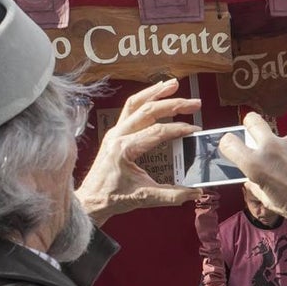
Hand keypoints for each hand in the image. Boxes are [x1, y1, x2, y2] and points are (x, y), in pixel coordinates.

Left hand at [76, 79, 202, 225]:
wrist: (90, 201)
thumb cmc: (111, 198)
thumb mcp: (145, 197)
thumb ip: (173, 195)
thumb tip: (196, 192)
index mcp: (124, 148)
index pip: (157, 131)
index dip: (179, 129)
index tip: (195, 130)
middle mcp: (118, 135)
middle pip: (148, 110)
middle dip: (173, 104)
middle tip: (194, 104)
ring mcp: (115, 132)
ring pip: (136, 103)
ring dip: (156, 92)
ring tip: (174, 84)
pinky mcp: (115, 133)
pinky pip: (130, 109)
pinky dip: (144, 98)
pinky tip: (157, 94)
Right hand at [218, 113, 286, 225]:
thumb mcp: (269, 201)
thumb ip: (256, 184)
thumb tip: (251, 176)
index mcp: (256, 165)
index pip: (229, 142)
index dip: (229, 144)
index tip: (234, 145)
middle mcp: (271, 148)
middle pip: (252, 121)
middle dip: (251, 124)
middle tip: (256, 133)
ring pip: (283, 140)